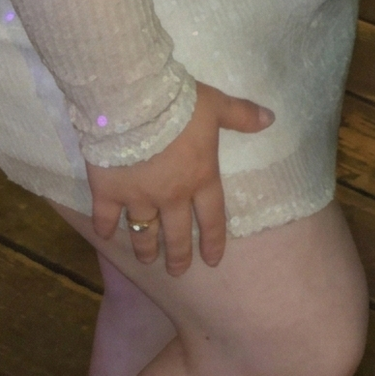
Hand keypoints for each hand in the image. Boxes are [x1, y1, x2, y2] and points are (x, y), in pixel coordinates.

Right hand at [86, 81, 273, 275]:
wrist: (134, 104)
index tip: (211, 261)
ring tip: (147, 260)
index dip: (213, 240)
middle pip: (177, 233)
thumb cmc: (180, 105)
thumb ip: (242, 115)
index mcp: (200, 177)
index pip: (211, 216)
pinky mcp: (108, 192)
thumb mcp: (217, 106)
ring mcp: (139, 197)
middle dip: (178, 255)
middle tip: (177, 271)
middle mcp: (171, 195)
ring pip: (143, 231)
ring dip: (146, 248)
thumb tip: (270, 119)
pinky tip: (104, 236)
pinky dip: (105, 227)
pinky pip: (106, 217)